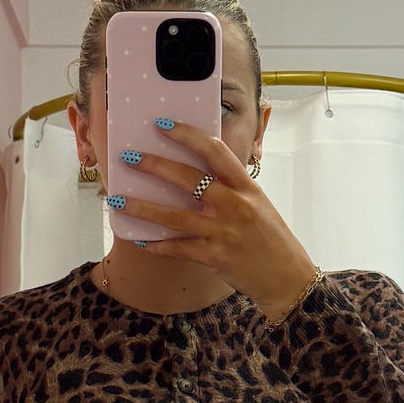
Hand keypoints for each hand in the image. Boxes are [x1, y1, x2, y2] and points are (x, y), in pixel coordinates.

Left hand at [113, 122, 318, 321]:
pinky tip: (141, 240)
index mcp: (246, 186)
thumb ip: (232, 186)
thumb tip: (198, 172)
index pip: (214, 151)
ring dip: (141, 208)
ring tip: (116, 201)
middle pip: (188, 178)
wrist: (287, 277)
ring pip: (174, 216)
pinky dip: (158, 245)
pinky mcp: (214, 256)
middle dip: (155, 166)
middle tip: (130, 158)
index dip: (187, 135)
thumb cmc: (271, 238)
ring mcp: (223, 231)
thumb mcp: (258, 204)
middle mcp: (234, 205)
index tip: (163, 125)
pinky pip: (178, 248)